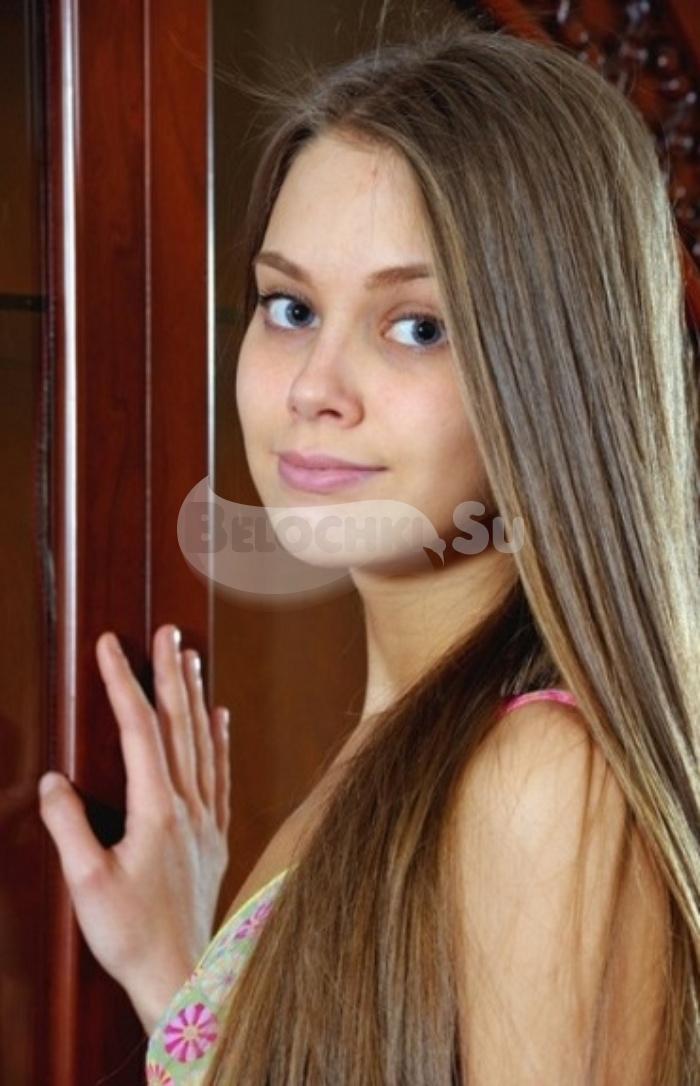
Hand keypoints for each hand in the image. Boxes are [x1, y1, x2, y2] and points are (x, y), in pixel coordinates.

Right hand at [37, 624, 231, 1033]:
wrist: (182, 975)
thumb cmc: (131, 935)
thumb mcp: (87, 883)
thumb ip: (69, 827)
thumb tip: (53, 781)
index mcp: (156, 810)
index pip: (139, 730)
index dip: (124, 683)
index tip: (111, 646)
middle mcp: (188, 805)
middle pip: (180, 724)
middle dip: (171, 673)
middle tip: (167, 632)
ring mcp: (206, 818)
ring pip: (203, 742)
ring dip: (196, 696)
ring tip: (192, 657)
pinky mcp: (215, 835)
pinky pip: (221, 774)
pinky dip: (220, 741)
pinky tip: (222, 718)